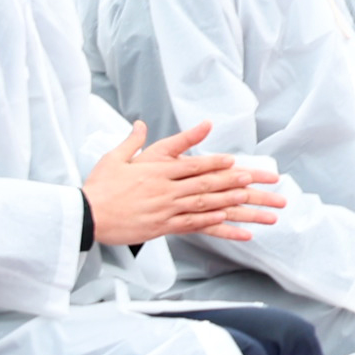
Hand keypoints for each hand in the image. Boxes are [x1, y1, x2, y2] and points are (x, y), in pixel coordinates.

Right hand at [82, 122, 281, 244]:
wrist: (86, 215)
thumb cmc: (100, 185)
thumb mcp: (117, 157)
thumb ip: (134, 140)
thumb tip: (141, 123)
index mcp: (158, 170)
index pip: (194, 165)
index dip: (218, 164)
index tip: (240, 163)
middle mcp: (167, 189)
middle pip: (210, 185)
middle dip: (242, 184)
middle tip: (267, 183)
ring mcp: (167, 210)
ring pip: (209, 207)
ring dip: (239, 207)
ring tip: (264, 208)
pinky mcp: (163, 228)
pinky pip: (197, 228)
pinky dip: (220, 229)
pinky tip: (241, 231)